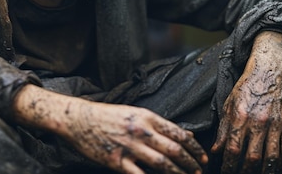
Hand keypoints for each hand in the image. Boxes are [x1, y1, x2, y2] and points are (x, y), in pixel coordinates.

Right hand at [66, 101, 207, 173]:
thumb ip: (159, 124)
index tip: (203, 157)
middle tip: (199, 171)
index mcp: (147, 117)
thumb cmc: (108, 116)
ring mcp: (129, 147)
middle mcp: (141, 131)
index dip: (194, 148)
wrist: (79, 119)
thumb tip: (185, 134)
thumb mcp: (136, 113)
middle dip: (191, 163)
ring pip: (162, 164)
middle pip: (174, 150)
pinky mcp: (116, 161)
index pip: (178, 133)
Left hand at [211, 32, 281, 172]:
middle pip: (252, 158)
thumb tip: (215, 151)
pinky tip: (275, 167)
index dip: (228, 166)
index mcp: (241, 117)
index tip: (225, 171)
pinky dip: (281, 162)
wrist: (270, 71)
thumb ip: (223, 130)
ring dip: (265, 172)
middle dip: (245, 172)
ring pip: (272, 158)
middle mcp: (259, 123)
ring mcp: (276, 125)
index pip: (233, 150)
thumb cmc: (247, 87)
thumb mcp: (229, 105)